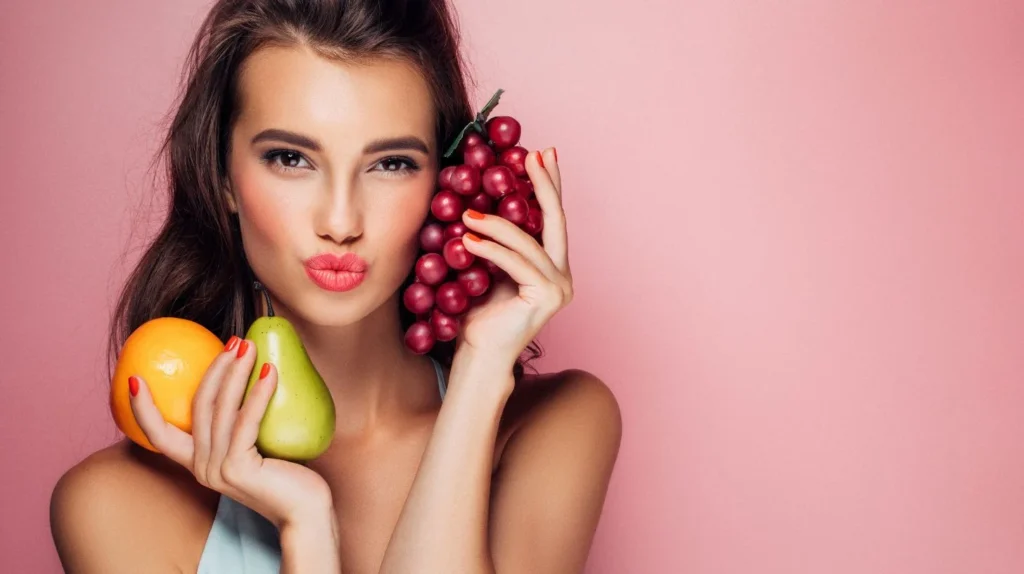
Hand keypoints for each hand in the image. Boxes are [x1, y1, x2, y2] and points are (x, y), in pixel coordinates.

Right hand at [128, 337, 333, 529]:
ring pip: (219, 410)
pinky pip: (245, 421)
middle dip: (213, 369)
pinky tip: (270, 371)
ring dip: (235, 372)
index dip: (142, 409)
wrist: (306, 511)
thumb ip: (241, 426)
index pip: (158, 437)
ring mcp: (217, 470)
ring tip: (249, 347)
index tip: (134, 378)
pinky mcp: (238, 469)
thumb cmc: (287, 476)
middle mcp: (202, 468)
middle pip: (197, 408)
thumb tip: (248, 376)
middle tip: (233, 340)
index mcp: (199, 464)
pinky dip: (258, 393)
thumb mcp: (255, 448)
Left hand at [457, 147, 572, 369]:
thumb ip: (494, 240)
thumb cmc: (477, 315)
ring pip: (528, 241)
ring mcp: (559, 286)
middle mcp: (562, 275)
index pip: (551, 219)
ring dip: (496, 223)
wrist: (479, 355)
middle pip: (555, 220)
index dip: (548, 185)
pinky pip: (516, 262)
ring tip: (468, 213)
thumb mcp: (486, 268)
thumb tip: (479, 198)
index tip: (540, 154)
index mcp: (551, 266)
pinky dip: (490, 248)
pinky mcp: (547, 296)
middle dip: (543, 184)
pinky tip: (468, 238)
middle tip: (532, 156)